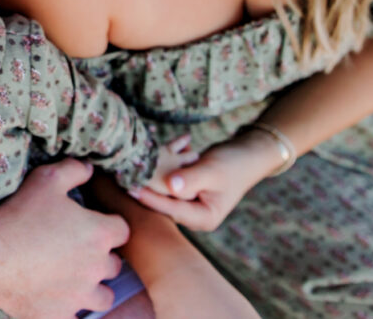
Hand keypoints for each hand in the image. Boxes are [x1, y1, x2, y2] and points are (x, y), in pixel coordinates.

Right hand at [0, 159, 130, 317]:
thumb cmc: (18, 216)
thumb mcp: (46, 179)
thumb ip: (74, 170)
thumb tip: (89, 168)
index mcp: (99, 234)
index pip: (121, 229)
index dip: (108, 225)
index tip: (92, 223)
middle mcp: (97, 267)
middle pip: (115, 265)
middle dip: (101, 257)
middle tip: (77, 249)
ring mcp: (80, 296)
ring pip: (104, 296)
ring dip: (94, 287)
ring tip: (75, 279)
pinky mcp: (61, 316)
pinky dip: (71, 310)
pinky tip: (58, 300)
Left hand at [128, 131, 280, 230]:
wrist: (247, 154)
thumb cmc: (234, 164)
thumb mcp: (212, 171)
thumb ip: (191, 179)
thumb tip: (170, 187)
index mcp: (203, 218)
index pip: (172, 210)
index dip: (151, 199)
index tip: (133, 188)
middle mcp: (194, 214)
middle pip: (165, 204)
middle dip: (146, 189)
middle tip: (125, 177)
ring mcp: (189, 202)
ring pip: (163, 192)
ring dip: (150, 178)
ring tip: (129, 167)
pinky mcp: (184, 189)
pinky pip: (167, 181)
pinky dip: (159, 168)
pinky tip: (148, 154)